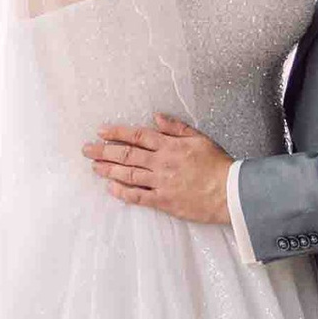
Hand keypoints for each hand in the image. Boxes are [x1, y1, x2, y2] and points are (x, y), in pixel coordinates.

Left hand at [83, 115, 236, 225]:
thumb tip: (156, 117)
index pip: (137, 136)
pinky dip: (122, 192)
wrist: (230, 192)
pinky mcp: (163, 201)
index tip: (101, 131)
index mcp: (170, 145)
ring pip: (128, 174)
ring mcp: (161, 183)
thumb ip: (176, 127)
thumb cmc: (218, 165)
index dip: (117, 133)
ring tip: (93, 166)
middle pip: (126, 154)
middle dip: (104, 150)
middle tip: (87, 149)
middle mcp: (161, 163)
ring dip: (108, 169)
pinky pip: (138, 196)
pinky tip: (110, 188)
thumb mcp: (200, 138)